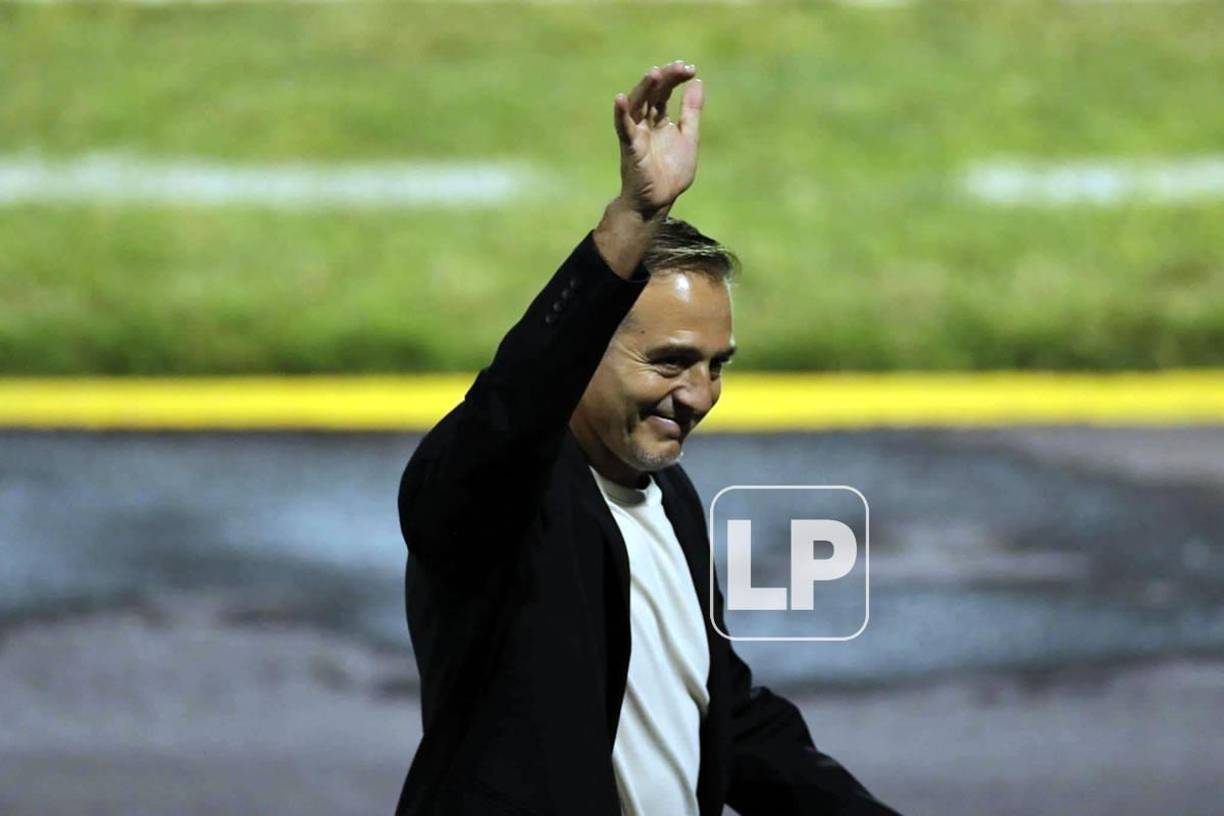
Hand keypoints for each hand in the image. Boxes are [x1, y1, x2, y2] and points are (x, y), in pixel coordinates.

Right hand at [613, 60, 702, 218]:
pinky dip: (620, 113)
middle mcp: (645, 123)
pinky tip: (620, 98)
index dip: (676, 78)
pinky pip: (623, 128)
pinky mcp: (630, 148)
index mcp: (659, 120)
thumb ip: (691, 111)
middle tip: (680, 66)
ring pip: (637, 105)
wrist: (660, 201)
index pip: (665, 92)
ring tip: (654, 72)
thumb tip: (697, 82)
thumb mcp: (688, 137)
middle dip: (665, 78)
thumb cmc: (671, 173)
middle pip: (652, 93)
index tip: (690, 69)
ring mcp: (636, 134)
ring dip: (644, 88)